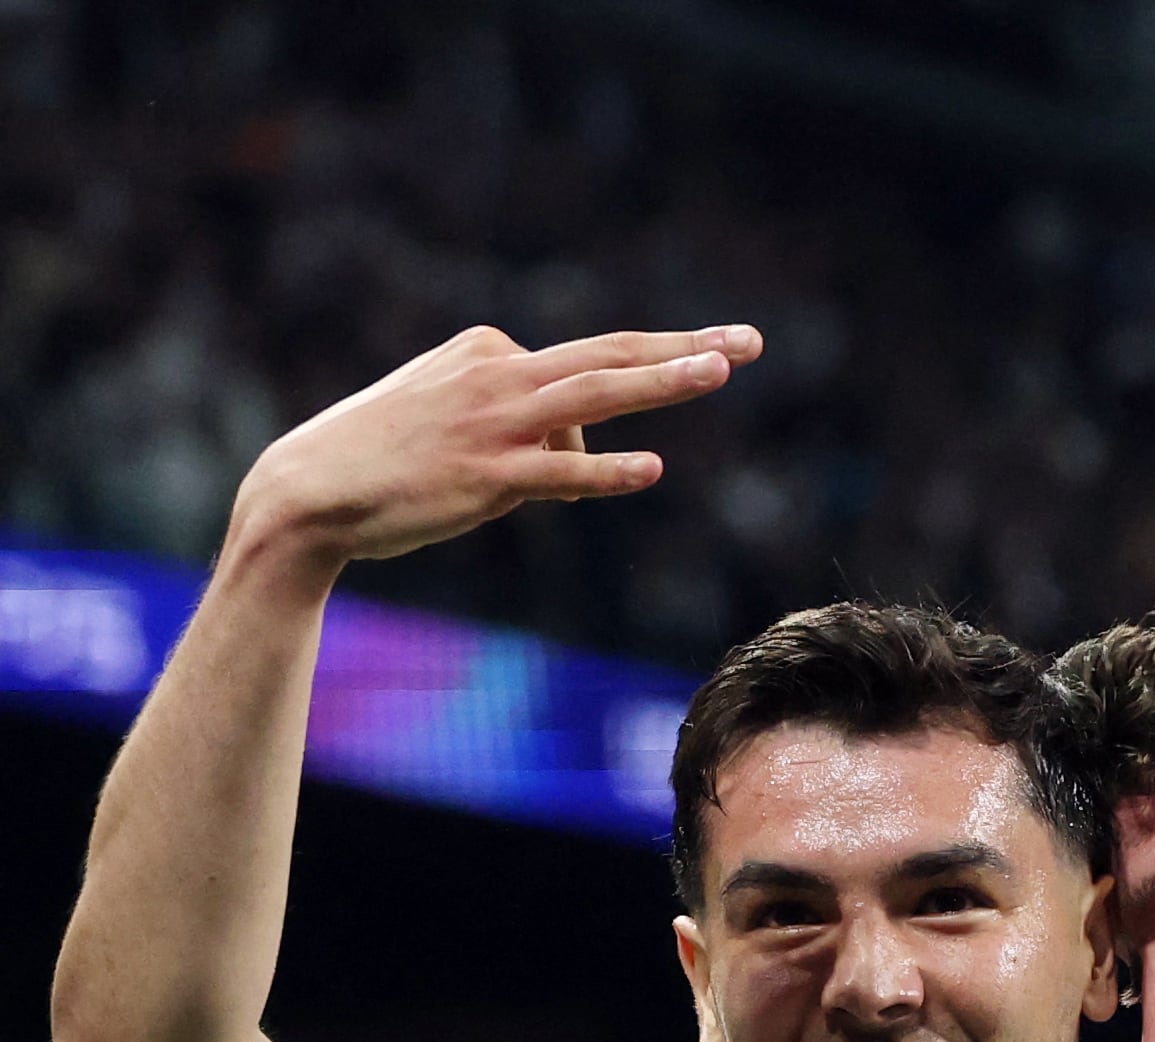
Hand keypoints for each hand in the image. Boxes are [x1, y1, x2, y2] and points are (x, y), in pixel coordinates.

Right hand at [232, 324, 759, 572]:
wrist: (310, 493)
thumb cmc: (382, 457)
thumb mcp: (450, 413)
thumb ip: (517, 417)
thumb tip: (577, 449)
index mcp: (487, 352)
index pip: (581, 370)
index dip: (614, 410)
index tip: (645, 425)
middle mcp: (497, 376)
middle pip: (609, 355)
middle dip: (685, 345)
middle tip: (749, 340)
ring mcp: (494, 426)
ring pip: (594, 395)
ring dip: (663, 380)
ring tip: (721, 370)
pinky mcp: (487, 477)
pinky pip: (561, 473)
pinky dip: (607, 470)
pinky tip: (652, 468)